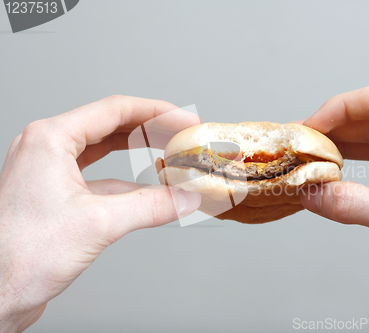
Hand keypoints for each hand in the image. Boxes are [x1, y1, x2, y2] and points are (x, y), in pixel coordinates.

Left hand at [0, 96, 200, 331]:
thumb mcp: (97, 224)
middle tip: (181, 136)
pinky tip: (149, 190)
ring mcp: (50, 172)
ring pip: (104, 150)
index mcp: (50, 140)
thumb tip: (185, 198)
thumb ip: (150, 207)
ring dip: (138, 153)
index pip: (115, 111)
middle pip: (111, 126)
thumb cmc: (19, 255)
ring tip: (169, 154)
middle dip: (150, 130)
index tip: (183, 121)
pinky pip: (98, 178)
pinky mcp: (56, 195)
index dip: (157, 113)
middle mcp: (47, 150)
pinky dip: (126, 181)